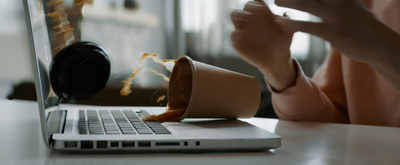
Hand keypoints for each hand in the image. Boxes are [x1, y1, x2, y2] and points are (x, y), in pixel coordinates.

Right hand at [231, 0, 296, 90]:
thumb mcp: (289, 32)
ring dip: (240, 18)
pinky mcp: (239, 42)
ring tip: (250, 25)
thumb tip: (278, 19)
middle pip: (244, 4)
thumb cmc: (283, 43)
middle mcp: (251, 19)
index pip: (254, 2)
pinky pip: (233, 35)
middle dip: (247, 10)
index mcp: (262, 13)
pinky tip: (247, 38)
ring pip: (235, 16)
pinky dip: (238, 34)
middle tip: (255, 16)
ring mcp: (243, 30)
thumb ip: (287, 23)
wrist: (277, 59)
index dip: (257, 4)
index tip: (264, 10)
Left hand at [274, 0, 399, 64]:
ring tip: (276, 1)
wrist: (380, 44)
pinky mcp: (332, 32)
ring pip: (306, 4)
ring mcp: (336, 16)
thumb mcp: (354, 7)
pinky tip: (281, 23)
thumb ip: (341, 1)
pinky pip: (307, 26)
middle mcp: (339, 1)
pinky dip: (292, 24)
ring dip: (288, 1)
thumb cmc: (365, 27)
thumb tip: (331, 1)